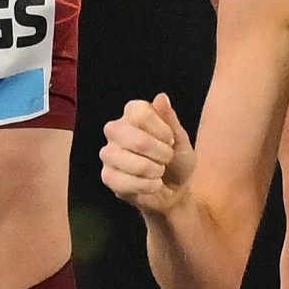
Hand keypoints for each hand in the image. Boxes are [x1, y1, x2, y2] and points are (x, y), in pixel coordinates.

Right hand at [97, 91, 191, 214]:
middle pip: (137, 139)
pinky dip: (146, 186)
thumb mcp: (181, 139)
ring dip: (154, 171)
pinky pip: (125, 181)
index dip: (163, 130)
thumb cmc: (177, 161)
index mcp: (132, 114)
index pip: (142, 113)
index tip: (170, 140)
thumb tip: (161, 97)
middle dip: (161, 154)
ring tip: (158, 172)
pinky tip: (152, 184)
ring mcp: (108, 153)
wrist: (175, 191)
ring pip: (131, 162)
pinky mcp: (107, 176)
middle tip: (167, 158)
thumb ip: (170, 120)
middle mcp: (115, 130)